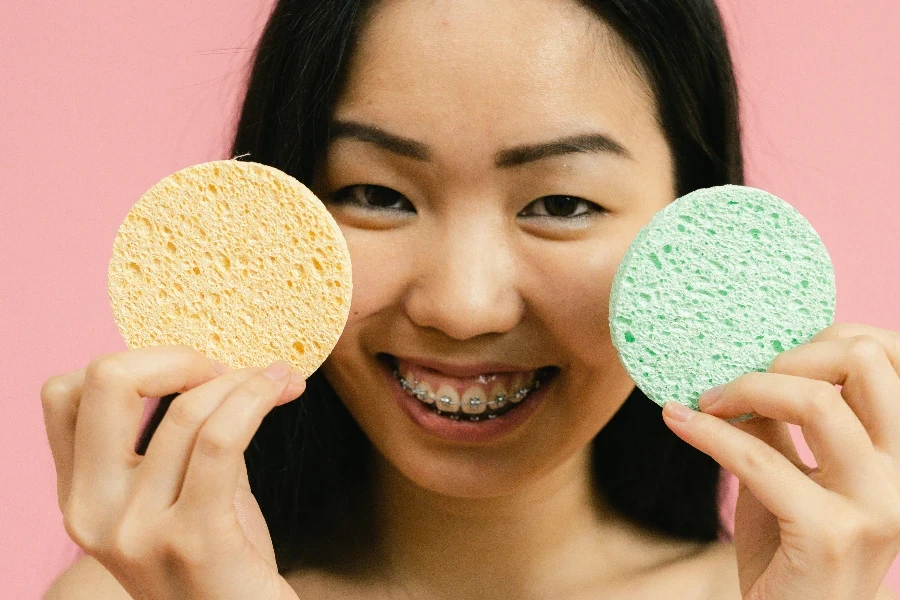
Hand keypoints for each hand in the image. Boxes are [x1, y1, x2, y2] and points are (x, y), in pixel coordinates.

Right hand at [40, 344, 306, 599]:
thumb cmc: (220, 565)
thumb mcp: (181, 494)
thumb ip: (180, 438)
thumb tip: (214, 365)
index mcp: (80, 496)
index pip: (65, 393)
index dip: (134, 364)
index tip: (190, 374)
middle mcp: (92, 512)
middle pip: (107, 380)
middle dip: (178, 356)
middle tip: (228, 371)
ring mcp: (136, 531)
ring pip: (185, 410)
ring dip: (243, 381)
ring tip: (277, 379)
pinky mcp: (192, 542)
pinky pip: (221, 441)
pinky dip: (255, 400)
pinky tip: (283, 389)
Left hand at [662, 323, 899, 599]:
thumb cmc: (792, 550)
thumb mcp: (791, 473)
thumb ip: (780, 423)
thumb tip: (742, 366)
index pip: (887, 355)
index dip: (827, 337)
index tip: (772, 356)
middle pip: (861, 362)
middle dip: (790, 352)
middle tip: (740, 377)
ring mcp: (876, 504)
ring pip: (814, 401)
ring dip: (745, 387)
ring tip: (706, 400)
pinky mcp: (830, 533)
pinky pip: (757, 457)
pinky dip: (707, 432)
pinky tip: (677, 421)